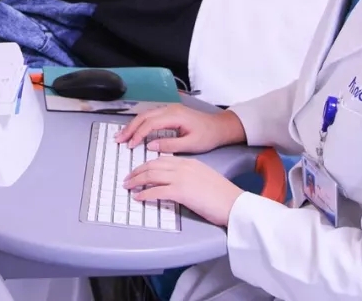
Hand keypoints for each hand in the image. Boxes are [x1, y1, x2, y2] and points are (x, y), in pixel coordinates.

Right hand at [114, 105, 245, 153]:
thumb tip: (150, 146)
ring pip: (145, 114)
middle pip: (143, 116)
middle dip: (130, 128)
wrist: (219, 127)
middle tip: (118, 140)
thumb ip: (170, 145)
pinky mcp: (169, 112)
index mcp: (175, 115)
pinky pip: (150, 116)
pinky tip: (134, 131)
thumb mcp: (191, 144)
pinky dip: (139, 123)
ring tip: (122, 136)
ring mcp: (169, 109)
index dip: (138, 134)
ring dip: (132, 125)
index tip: (130, 146)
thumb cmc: (207, 136)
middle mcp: (169, 109)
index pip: (150, 123)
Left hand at [124, 156, 244, 226]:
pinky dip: (145, 194)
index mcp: (188, 162)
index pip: (161, 160)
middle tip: (128, 178)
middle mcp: (183, 167)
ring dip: (136, 181)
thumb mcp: (204, 177)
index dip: (146, 165)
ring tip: (128, 186)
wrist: (234, 202)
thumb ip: (188, 176)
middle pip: (152, 165)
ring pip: (151, 175)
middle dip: (137, 171)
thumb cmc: (222, 194)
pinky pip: (156, 191)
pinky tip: (138, 197)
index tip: (138, 171)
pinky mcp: (181, 192)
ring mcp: (181, 178)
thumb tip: (174, 183)